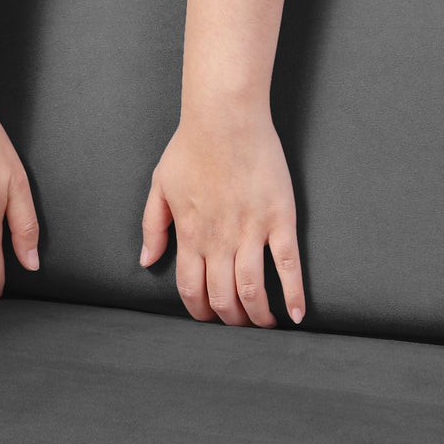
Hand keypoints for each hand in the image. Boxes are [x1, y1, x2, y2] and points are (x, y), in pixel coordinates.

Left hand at [138, 104, 305, 326]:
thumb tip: (147, 261)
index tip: (209, 318)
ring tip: (265, 325)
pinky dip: (293, 294)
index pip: (192, 289)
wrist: (225, 118)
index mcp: (190, 234)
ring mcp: (251, 231)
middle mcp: (219, 240)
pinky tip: (296, 314)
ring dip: (259, 316)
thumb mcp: (159, 186)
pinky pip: (287, 265)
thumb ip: (153, 228)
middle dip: (230, 320)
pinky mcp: (279, 219)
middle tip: (239, 326)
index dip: (200, 311)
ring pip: (253, 290)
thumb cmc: (191, 147)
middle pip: (223, 297)